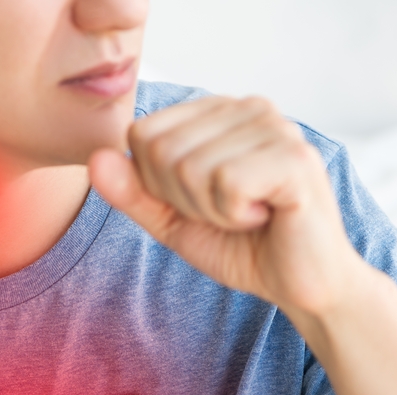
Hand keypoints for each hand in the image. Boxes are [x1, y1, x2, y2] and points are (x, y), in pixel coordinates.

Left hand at [89, 96, 372, 322]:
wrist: (302, 286)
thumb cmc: (243, 248)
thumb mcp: (173, 222)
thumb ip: (133, 192)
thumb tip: (94, 159)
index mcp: (217, 112)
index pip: (142, 134)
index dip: (157, 186)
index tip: (202, 203)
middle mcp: (248, 107)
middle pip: (161, 149)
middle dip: (184, 200)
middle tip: (229, 214)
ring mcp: (275, 127)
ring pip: (190, 167)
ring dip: (212, 212)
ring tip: (250, 215)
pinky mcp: (294, 157)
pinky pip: (225, 183)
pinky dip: (236, 215)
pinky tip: (266, 216)